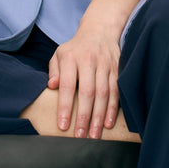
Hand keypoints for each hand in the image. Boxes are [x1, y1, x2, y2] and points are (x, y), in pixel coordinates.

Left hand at [47, 21, 119, 138]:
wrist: (99, 31)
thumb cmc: (76, 48)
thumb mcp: (59, 54)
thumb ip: (54, 70)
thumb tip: (51, 86)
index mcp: (71, 58)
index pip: (67, 85)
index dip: (65, 106)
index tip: (63, 125)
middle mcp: (88, 60)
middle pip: (87, 92)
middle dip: (84, 116)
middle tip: (80, 136)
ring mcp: (105, 65)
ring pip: (103, 94)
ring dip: (99, 116)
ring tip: (94, 135)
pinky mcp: (117, 69)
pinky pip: (116, 91)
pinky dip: (113, 108)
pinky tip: (108, 123)